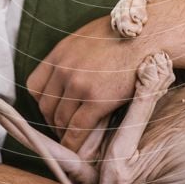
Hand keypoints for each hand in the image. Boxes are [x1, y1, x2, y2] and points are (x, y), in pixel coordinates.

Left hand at [26, 15, 148, 150]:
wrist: (149, 35)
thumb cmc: (125, 34)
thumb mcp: (88, 36)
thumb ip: (73, 55)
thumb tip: (71, 72)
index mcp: (60, 52)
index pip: (35, 85)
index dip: (43, 101)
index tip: (53, 109)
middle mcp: (64, 69)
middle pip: (46, 106)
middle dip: (53, 121)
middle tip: (64, 128)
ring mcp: (79, 85)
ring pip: (60, 120)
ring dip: (64, 133)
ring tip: (74, 137)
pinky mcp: (97, 100)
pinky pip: (77, 129)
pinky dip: (74, 143)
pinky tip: (79, 149)